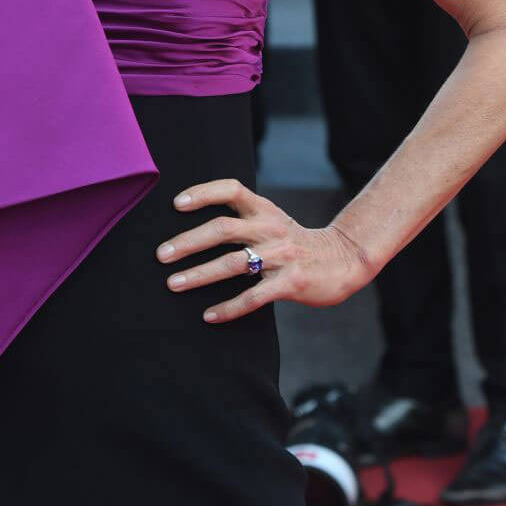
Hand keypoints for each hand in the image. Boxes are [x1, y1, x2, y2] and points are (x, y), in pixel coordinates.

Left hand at [153, 178, 372, 322]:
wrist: (344, 260)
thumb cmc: (296, 243)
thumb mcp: (273, 221)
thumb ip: (243, 220)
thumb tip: (195, 229)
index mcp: (265, 210)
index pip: (232, 190)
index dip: (204, 193)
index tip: (176, 204)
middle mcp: (271, 228)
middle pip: (223, 229)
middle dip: (188, 242)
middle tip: (161, 255)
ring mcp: (282, 255)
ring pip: (233, 263)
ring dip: (199, 274)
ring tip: (173, 284)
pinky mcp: (291, 282)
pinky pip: (254, 296)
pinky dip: (229, 308)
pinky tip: (209, 316)